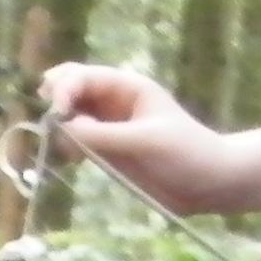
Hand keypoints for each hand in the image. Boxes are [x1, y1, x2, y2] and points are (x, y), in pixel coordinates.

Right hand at [40, 64, 260, 217]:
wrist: (210, 184)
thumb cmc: (186, 154)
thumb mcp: (145, 142)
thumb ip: (103, 135)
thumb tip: (63, 128)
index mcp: (128, 88)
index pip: (83, 77)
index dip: (63, 90)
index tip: (58, 115)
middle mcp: (114, 103)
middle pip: (71, 89)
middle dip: (55, 101)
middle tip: (49, 122)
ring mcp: (109, 127)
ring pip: (70, 117)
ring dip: (59, 127)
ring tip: (68, 152)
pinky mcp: (108, 151)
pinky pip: (77, 141)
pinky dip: (67, 147)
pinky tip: (71, 160)